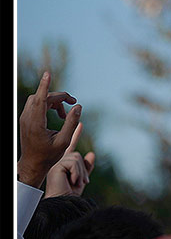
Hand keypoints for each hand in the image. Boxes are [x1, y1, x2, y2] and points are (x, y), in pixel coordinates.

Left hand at [17, 72, 82, 187]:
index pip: (40, 99)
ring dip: (54, 101)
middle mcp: (28, 118)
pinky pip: (37, 104)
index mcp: (36, 123)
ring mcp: (25, 118)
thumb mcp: (64, 141)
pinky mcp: (26, 119)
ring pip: (39, 99)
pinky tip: (59, 115)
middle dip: (59, 97)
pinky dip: (49, 105)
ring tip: (65, 114)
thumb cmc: (49, 155)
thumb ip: (72, 122)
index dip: (44, 85)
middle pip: (43, 97)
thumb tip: (78, 106)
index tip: (47, 73)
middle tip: (73, 103)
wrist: (32, 164)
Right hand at [45, 122, 95, 196]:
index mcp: (65, 163)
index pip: (71, 147)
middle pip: (78, 156)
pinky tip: (71, 180)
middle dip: (83, 171)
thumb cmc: (70, 194)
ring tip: (74, 182)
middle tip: (80, 182)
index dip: (76, 135)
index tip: (80, 123)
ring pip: (77, 158)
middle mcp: (59, 162)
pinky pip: (74, 162)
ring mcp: (56, 163)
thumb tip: (92, 154)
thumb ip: (86, 167)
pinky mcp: (56, 166)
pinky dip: (77, 173)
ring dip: (80, 173)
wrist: (64, 202)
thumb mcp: (82, 179)